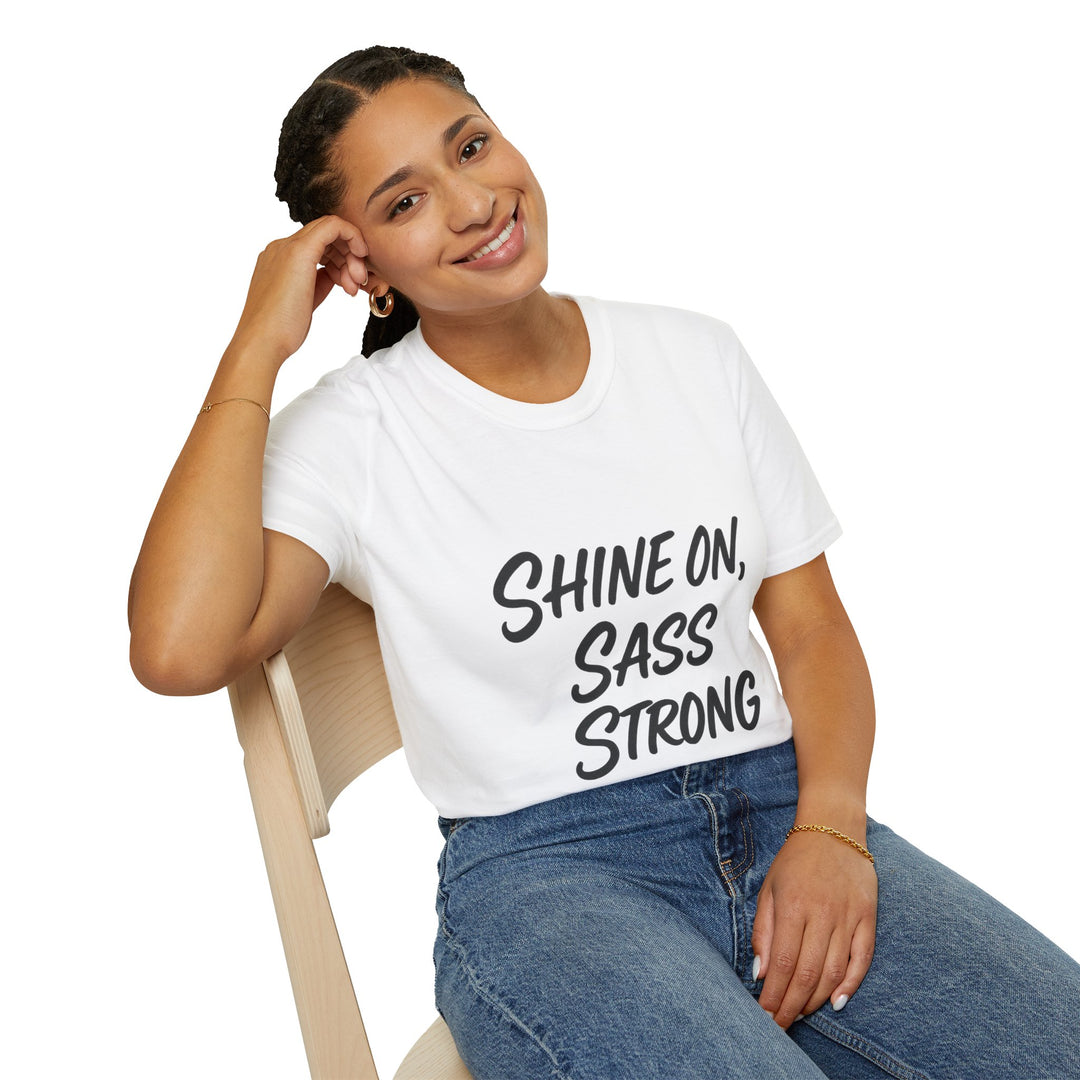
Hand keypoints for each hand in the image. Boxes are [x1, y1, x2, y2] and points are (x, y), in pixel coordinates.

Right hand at [229, 215, 368, 367]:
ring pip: (330, 230)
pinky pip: (333, 226)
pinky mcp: (299, 251)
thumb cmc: (281, 330)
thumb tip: (335, 275)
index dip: (339, 260)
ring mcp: (287, 247)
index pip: (317, 245)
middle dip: (348, 257)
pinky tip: (360, 256)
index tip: (350, 282)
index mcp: (278, 259)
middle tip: (358, 283)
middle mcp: (280, 248)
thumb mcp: (305, 300)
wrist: (263, 341)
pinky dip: (352, 237)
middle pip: (324, 236)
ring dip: (351, 255)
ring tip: (354, 286)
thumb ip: (318, 283)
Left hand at [752, 829, 877, 1027]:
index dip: (774, 995)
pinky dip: (851, 984)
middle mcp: (822, 913)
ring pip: (834, 971)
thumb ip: (763, 931)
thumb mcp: (769, 889)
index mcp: (793, 906)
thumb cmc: (795, 861)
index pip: (783, 963)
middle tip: (780, 1026)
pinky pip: (862, 958)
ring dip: (816, 999)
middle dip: (792, 1006)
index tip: (765, 1016)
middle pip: (807, 973)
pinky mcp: (868, 916)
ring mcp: (848, 916)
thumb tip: (760, 973)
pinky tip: (836, 1002)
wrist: (833, 829)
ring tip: (801, 1014)